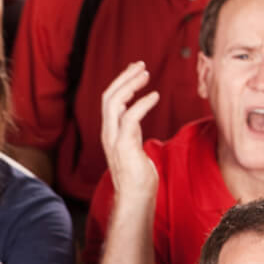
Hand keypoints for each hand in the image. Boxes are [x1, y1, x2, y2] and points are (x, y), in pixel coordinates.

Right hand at [100, 62, 159, 202]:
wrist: (135, 198)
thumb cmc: (138, 176)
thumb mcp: (133, 147)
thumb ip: (131, 132)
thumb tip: (135, 121)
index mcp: (110, 133)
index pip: (109, 101)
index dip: (121, 83)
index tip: (136, 71)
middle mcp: (108, 134)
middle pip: (108, 97)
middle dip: (124, 78)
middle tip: (141, 65)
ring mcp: (114, 140)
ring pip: (114, 103)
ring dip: (130, 85)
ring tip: (146, 74)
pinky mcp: (124, 146)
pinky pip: (130, 118)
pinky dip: (142, 103)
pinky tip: (155, 96)